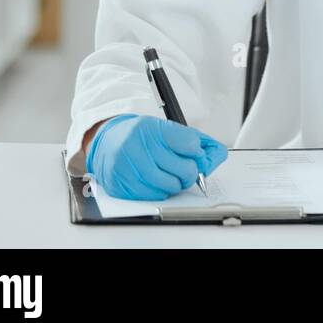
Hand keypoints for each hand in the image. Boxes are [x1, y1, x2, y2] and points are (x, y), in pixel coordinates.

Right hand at [85, 114, 227, 199]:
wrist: (106, 140)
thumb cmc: (140, 135)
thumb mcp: (164, 127)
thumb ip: (191, 139)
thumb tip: (216, 153)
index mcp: (152, 128)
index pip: (189, 143)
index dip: (197, 152)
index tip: (195, 154)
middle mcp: (137, 146)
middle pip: (182, 168)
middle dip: (190, 172)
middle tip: (187, 171)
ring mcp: (126, 166)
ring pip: (168, 185)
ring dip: (176, 185)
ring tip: (174, 178)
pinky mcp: (119, 183)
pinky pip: (150, 194)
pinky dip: (160, 192)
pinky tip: (158, 184)